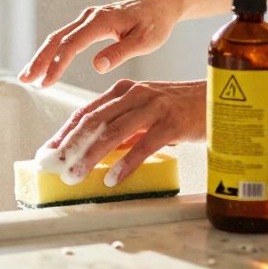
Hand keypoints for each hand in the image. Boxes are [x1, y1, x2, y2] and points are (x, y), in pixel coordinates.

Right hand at [19, 0, 183, 86]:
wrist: (158, 6)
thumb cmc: (155, 24)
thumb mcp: (145, 42)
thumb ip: (120, 53)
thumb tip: (97, 66)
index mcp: (101, 21)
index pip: (72, 44)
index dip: (57, 64)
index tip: (47, 82)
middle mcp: (89, 16)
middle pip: (57, 38)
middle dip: (39, 60)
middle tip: (25, 79)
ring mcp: (87, 18)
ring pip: (57, 37)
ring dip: (42, 56)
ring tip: (28, 76)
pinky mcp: (88, 23)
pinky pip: (65, 38)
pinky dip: (52, 52)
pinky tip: (45, 66)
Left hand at [42, 79, 204, 186]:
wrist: (219, 100)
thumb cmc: (179, 109)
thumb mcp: (146, 112)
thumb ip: (122, 127)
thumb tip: (95, 151)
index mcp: (124, 90)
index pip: (86, 111)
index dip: (64, 132)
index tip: (48, 151)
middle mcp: (135, 95)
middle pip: (94, 121)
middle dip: (71, 146)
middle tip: (55, 167)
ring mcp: (153, 107)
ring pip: (113, 132)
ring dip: (91, 156)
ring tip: (76, 175)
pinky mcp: (171, 123)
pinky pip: (143, 145)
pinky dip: (125, 163)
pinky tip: (112, 178)